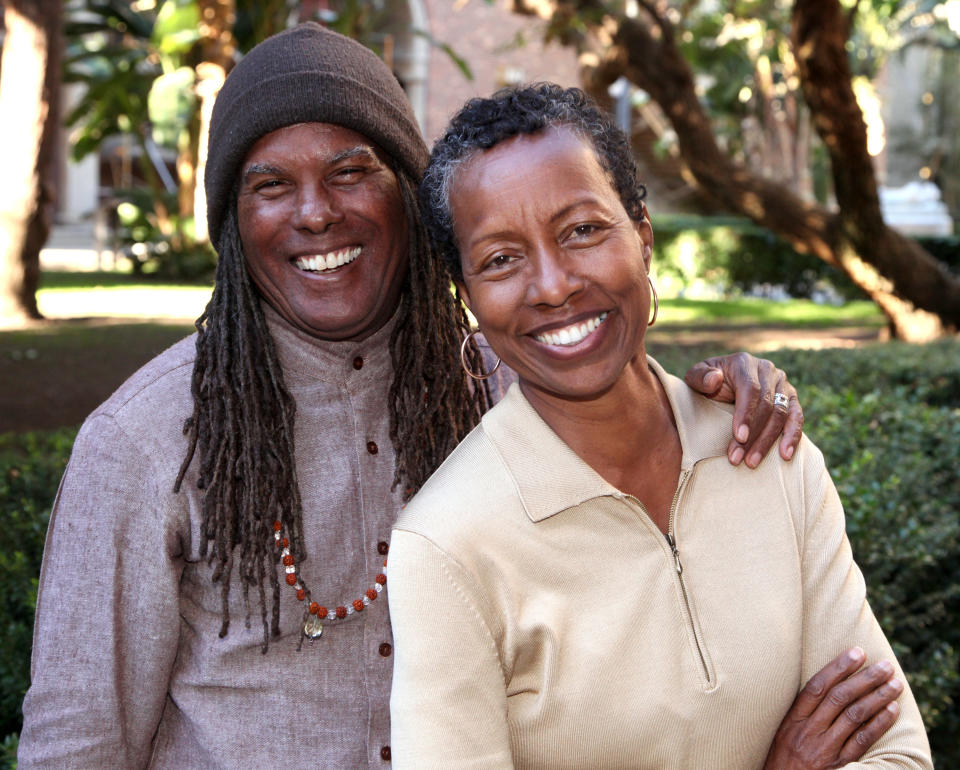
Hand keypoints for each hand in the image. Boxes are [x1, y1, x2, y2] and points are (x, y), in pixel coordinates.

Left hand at [684, 353, 802, 466]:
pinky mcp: (791, 398)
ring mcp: (781, 384)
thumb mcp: (695, 377)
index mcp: (744, 363)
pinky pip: (796, 417)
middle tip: (738, 458)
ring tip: (752, 462)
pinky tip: (785, 455)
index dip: (746, 414)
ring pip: (781, 414)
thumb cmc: (706, 382)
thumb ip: (699, 376)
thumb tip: (715, 379)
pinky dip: (792, 436)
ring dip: (768, 441)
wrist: (720, 382)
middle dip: (753, 435)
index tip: (739, 437)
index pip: (750, 389)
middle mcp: (767, 370)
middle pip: (767, 405)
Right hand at [763, 647, 902, 769]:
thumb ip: (801, 713)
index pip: (817, 687)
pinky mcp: (840, 766)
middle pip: (840, 698)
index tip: (856, 653)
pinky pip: (863, 740)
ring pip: (854, 716)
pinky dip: (879, 723)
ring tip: (895, 683)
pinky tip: (892, 709)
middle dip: (864, 679)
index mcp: (792, 720)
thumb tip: (824, 685)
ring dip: (878, 697)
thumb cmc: (783, 760)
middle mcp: (808, 732)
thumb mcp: (782, 733)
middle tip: (885, 665)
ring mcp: (825, 750)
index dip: (838, 668)